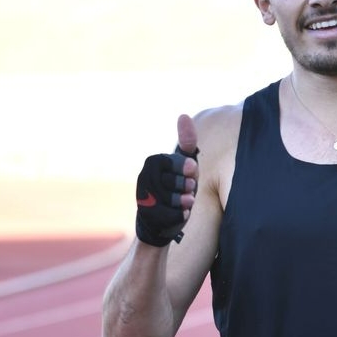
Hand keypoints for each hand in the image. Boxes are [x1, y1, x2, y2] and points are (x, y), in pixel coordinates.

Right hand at [134, 114, 198, 246]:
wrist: (160, 221)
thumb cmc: (177, 188)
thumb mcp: (185, 166)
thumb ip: (187, 143)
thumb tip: (183, 115)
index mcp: (152, 163)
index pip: (177, 162)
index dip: (188, 170)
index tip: (192, 172)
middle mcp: (144, 178)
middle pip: (179, 182)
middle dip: (189, 188)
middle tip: (188, 191)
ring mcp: (144, 198)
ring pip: (176, 200)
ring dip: (186, 202)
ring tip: (184, 202)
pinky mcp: (147, 216)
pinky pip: (173, 215)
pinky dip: (181, 215)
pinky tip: (179, 214)